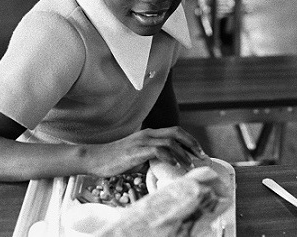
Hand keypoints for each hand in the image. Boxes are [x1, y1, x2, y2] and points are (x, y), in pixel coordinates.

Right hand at [85, 126, 208, 176]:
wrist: (95, 158)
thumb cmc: (116, 159)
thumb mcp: (138, 155)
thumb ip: (152, 157)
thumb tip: (169, 166)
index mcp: (150, 133)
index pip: (175, 131)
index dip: (189, 140)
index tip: (199, 151)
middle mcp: (148, 134)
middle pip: (176, 132)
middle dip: (192, 143)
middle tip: (201, 155)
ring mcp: (142, 141)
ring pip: (170, 142)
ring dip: (183, 153)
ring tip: (190, 165)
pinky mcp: (136, 151)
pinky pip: (158, 151)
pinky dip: (169, 158)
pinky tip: (175, 166)